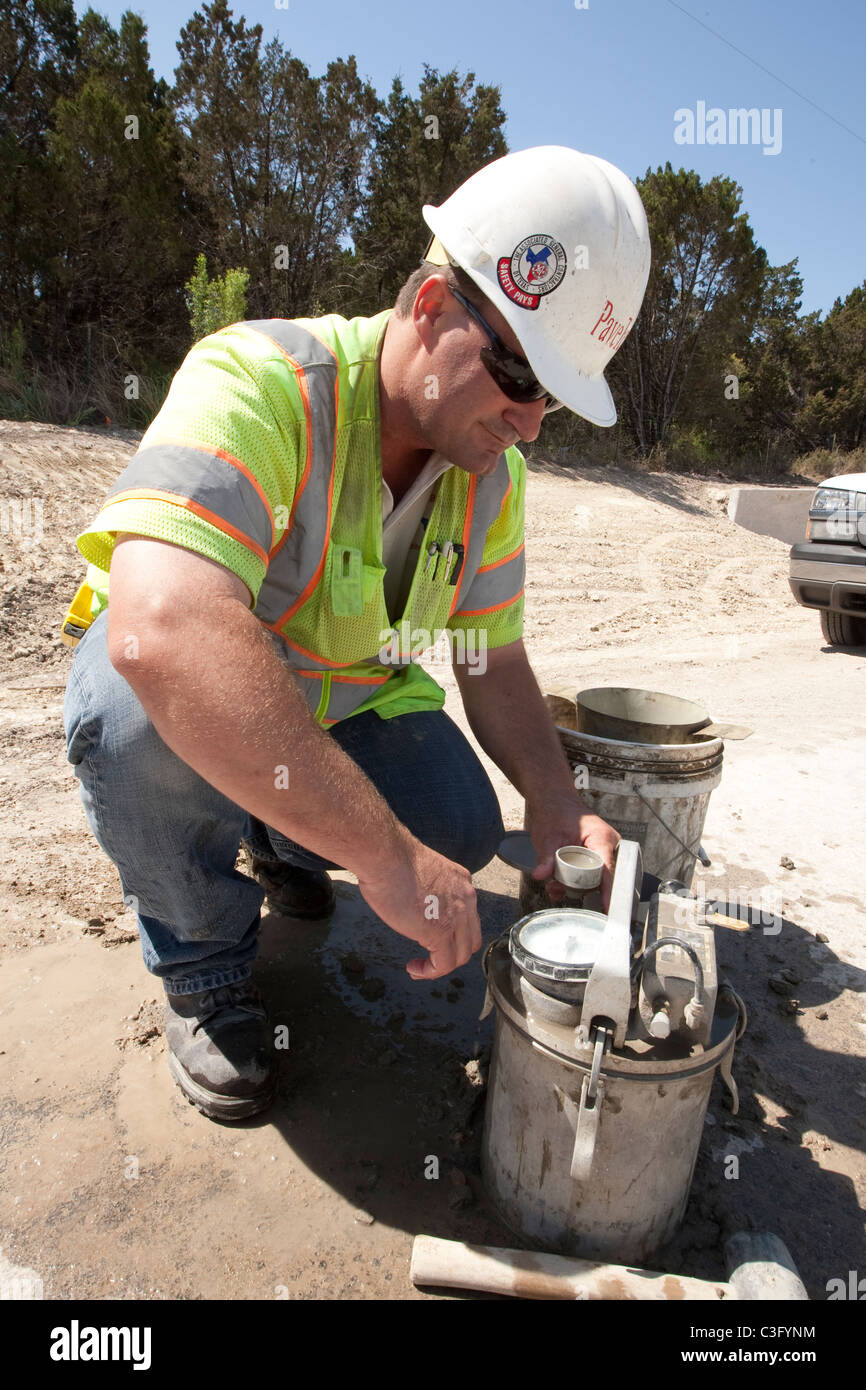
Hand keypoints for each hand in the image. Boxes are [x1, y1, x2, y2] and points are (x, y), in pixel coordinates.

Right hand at [356, 839, 481, 980]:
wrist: (386, 857)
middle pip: (470, 939)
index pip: (467, 916)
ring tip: (420, 967)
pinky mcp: (440, 933)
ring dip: (440, 966)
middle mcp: (465, 899)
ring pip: (460, 955)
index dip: (452, 932)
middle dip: (452, 952)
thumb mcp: (422, 872)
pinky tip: (414, 968)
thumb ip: (429, 891)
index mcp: (461, 882)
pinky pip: (443, 964)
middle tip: (430, 957)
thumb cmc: (391, 860)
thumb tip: (418, 906)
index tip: (430, 937)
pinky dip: (430, 972)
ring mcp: (456, 917)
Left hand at [528, 794, 620, 910]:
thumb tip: (541, 875)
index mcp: (602, 839)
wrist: (555, 803)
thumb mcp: (548, 837)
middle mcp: (608, 847)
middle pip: (601, 880)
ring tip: (554, 883)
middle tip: (557, 887)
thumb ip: (546, 858)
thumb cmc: (556, 813)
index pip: (609, 870)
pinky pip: (589, 877)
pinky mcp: (595, 859)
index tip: (609, 908)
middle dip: (579, 888)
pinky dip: (574, 883)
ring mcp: (603, 854)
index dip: (608, 891)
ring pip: (594, 881)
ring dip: (574, 886)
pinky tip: (558, 883)